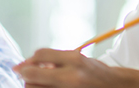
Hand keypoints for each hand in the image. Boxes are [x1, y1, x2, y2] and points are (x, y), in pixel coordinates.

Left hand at [14, 48, 129, 87]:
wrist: (115, 87)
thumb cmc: (95, 73)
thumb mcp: (78, 59)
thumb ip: (56, 59)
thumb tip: (26, 64)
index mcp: (75, 60)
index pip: (41, 54)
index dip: (29, 59)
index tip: (24, 65)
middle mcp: (70, 76)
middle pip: (32, 75)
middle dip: (27, 74)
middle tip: (29, 75)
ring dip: (32, 84)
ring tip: (42, 82)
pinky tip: (47, 86)